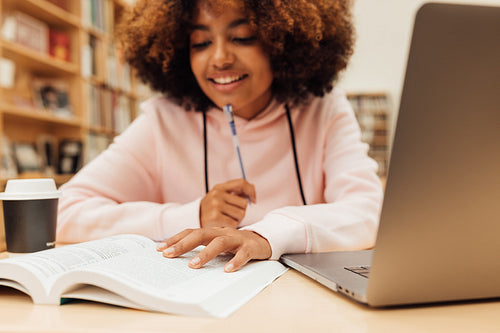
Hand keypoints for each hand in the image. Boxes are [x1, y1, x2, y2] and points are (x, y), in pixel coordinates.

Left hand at [156, 227, 271, 271]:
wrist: (263, 240)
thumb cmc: (235, 244)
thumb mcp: (216, 243)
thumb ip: (201, 247)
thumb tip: (178, 257)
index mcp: (212, 232)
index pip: (191, 232)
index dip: (175, 239)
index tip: (159, 249)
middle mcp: (222, 232)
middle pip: (201, 235)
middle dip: (183, 244)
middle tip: (169, 255)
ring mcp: (237, 239)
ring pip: (220, 243)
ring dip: (205, 254)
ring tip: (193, 265)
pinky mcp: (250, 247)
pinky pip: (242, 254)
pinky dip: (235, 261)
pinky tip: (227, 270)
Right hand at [200, 179, 255, 228]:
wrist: (194, 219)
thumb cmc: (211, 208)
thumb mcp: (220, 196)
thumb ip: (236, 192)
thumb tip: (252, 189)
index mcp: (220, 187)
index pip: (241, 183)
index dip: (251, 191)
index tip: (254, 199)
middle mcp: (217, 194)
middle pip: (244, 203)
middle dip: (242, 210)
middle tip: (232, 214)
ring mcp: (215, 205)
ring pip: (241, 214)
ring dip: (238, 219)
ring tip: (228, 219)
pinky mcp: (215, 217)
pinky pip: (235, 223)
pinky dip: (232, 226)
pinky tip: (224, 224)